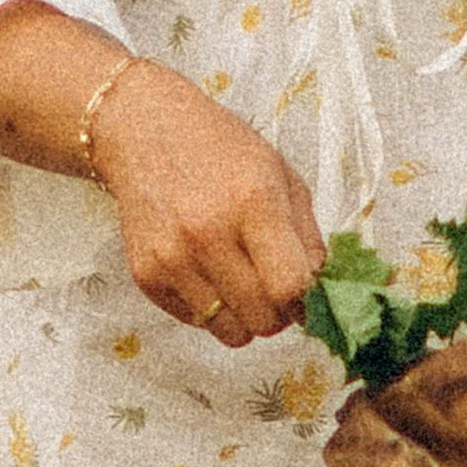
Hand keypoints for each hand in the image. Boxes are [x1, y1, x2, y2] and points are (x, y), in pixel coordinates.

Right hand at [88, 64, 324, 346]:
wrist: (144, 132)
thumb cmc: (222, 151)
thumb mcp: (281, 178)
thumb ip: (309, 239)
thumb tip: (322, 294)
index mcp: (254, 203)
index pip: (290, 286)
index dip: (307, 303)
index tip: (306, 297)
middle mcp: (209, 234)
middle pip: (262, 319)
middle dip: (278, 316)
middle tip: (274, 293)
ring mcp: (172, 259)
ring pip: (230, 333)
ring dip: (245, 319)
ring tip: (242, 285)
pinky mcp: (146, 276)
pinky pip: (196, 322)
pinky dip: (210, 309)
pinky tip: (207, 272)